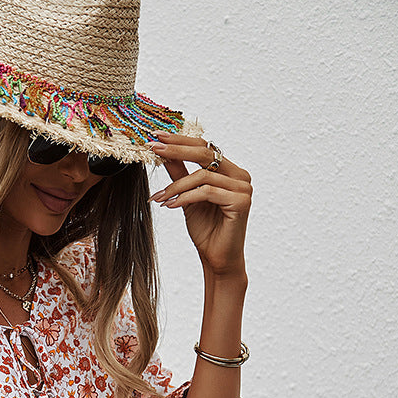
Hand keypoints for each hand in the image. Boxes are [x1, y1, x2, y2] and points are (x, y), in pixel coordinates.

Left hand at [148, 132, 251, 276]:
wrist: (216, 259)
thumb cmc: (205, 230)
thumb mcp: (186, 198)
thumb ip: (179, 175)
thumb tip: (164, 153)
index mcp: (229, 171)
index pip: (204, 148)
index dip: (180, 141)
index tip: (157, 138)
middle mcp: (240, 176)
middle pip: (206, 154)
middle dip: (176, 150)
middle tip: (154, 149)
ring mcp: (243, 188)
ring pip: (203, 176)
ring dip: (176, 186)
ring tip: (159, 198)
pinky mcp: (241, 201)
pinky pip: (207, 192)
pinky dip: (185, 197)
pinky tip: (170, 206)